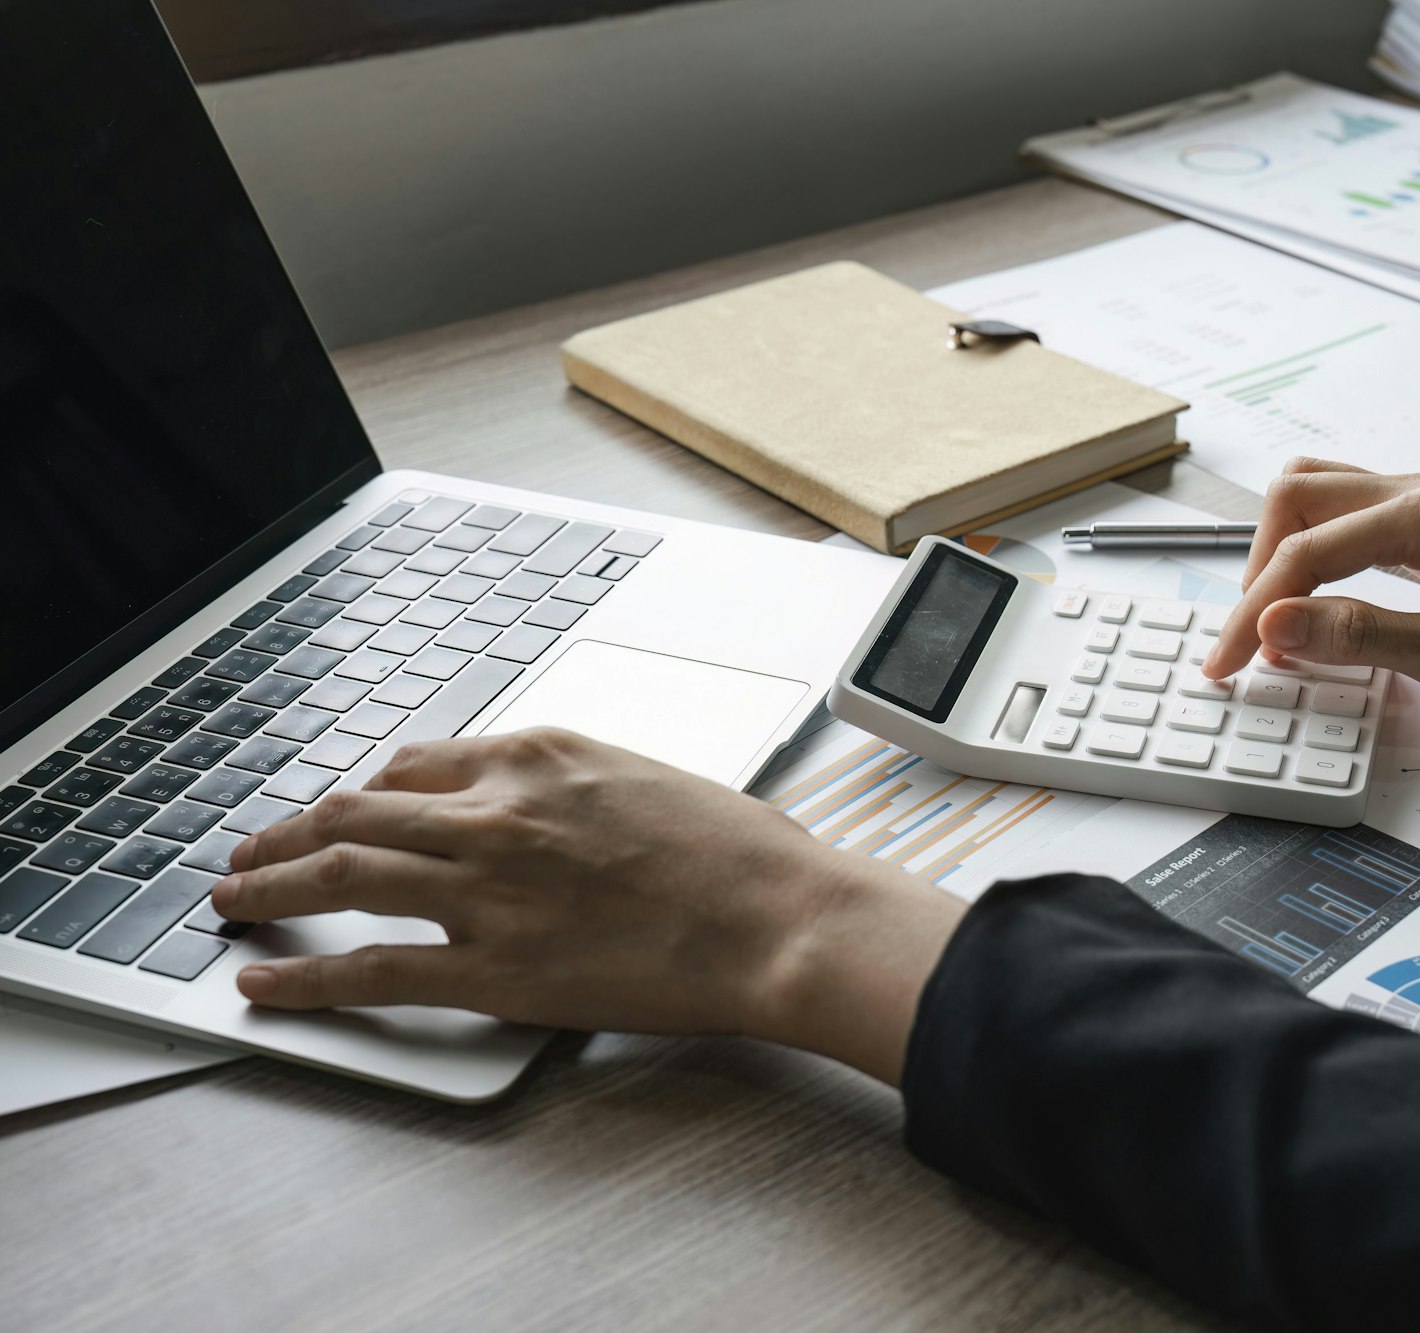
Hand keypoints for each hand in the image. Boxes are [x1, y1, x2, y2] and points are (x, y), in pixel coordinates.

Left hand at [213, 729, 966, 1084]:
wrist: (782, 916)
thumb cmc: (744, 855)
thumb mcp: (651, 780)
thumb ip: (575, 787)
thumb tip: (541, 808)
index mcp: (540, 756)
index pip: (414, 765)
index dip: (360, 791)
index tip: (339, 809)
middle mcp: (497, 810)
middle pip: (354, 811)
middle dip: (287, 830)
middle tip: (253, 849)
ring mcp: (488, 888)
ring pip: (339, 875)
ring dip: (269, 887)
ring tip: (232, 901)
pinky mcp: (493, 969)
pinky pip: (369, 971)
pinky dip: (302, 981)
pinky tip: (265, 985)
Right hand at [1202, 459, 1419, 710]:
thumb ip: (1355, 635)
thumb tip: (1274, 625)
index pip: (1306, 552)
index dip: (1253, 611)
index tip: (1224, 665)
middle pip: (1296, 498)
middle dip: (1257, 570)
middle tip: (1244, 644)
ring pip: (1314, 494)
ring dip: (1280, 552)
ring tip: (1271, 621)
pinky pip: (1345, 514)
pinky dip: (1312, 552)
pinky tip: (1311, 602)